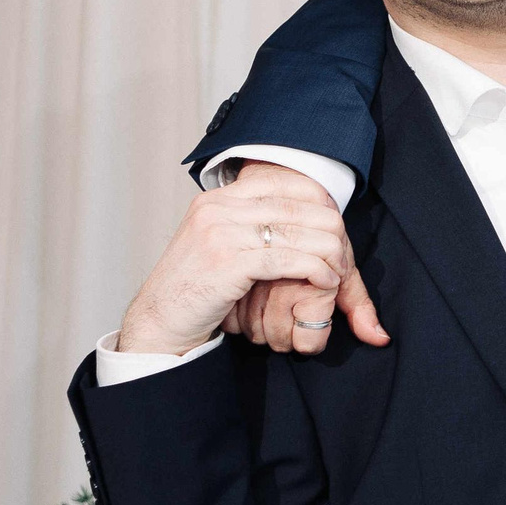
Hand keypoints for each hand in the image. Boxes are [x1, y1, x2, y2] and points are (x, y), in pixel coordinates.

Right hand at [118, 178, 356, 357]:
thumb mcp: (221, 245)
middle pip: (298, 207)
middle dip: (332, 232)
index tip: (337, 227)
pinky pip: (288, 260)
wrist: (160, 321)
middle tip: (345, 255)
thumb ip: (254, 226)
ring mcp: (219, 233)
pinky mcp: (227, 262)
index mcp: (218, 198)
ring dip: (330, 254)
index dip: (321, 203)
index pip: (286, 183)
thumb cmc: (196, 288)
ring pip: (298, 232)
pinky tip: (326, 281)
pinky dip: (316, 270)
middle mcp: (217, 208)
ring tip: (340, 272)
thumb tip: (305, 215)